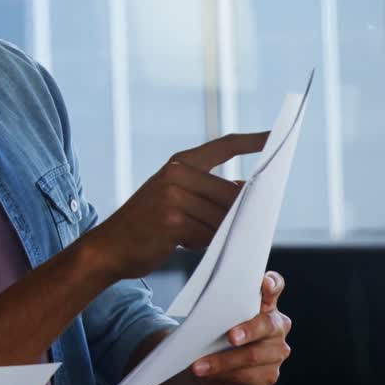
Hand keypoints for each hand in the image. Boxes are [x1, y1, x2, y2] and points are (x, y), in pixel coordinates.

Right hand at [87, 132, 268, 280]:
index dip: (252, 141)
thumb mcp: (173, 199)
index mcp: (179, 164)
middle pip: (230, 194)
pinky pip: (209, 235)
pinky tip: (187, 244)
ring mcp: (173, 196)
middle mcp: (176, 174)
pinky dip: (206, 245)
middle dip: (238, 214)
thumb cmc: (146, 226)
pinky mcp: (172, 221)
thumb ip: (206, 192)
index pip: (224, 146)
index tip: (276, 136)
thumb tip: (244, 190)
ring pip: (222, 218)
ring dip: (219, 233)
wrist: (108, 247)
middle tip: (240, 229)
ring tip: (196, 237)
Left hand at [189, 271, 292, 384]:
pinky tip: (209, 380)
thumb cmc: (213, 335)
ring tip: (198, 366)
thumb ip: (217, 308)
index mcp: (264, 306)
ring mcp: (274, 356)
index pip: (275, 287)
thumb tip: (206, 305)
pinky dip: (223, 380)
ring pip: (252, 358)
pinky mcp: (265, 379)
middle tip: (230, 337)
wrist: (207, 368)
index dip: (273, 284)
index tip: (265, 283)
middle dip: (247, 331)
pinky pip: (246, 381)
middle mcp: (276, 329)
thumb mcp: (212, 318)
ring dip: (222, 363)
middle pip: (267, 326)